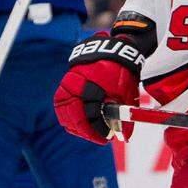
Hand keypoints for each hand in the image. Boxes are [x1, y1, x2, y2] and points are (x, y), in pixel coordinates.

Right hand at [54, 15, 156, 143]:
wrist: (113, 50)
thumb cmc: (121, 71)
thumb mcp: (125, 93)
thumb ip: (124, 115)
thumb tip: (124, 137)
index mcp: (91, 88)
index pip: (88, 118)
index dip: (96, 132)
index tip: (106, 138)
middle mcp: (75, 86)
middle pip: (73, 117)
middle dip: (85, 131)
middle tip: (97, 137)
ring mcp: (68, 83)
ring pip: (64, 112)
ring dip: (75, 125)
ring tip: (87, 131)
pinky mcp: (65, 83)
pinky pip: (62, 103)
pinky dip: (69, 114)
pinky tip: (79, 121)